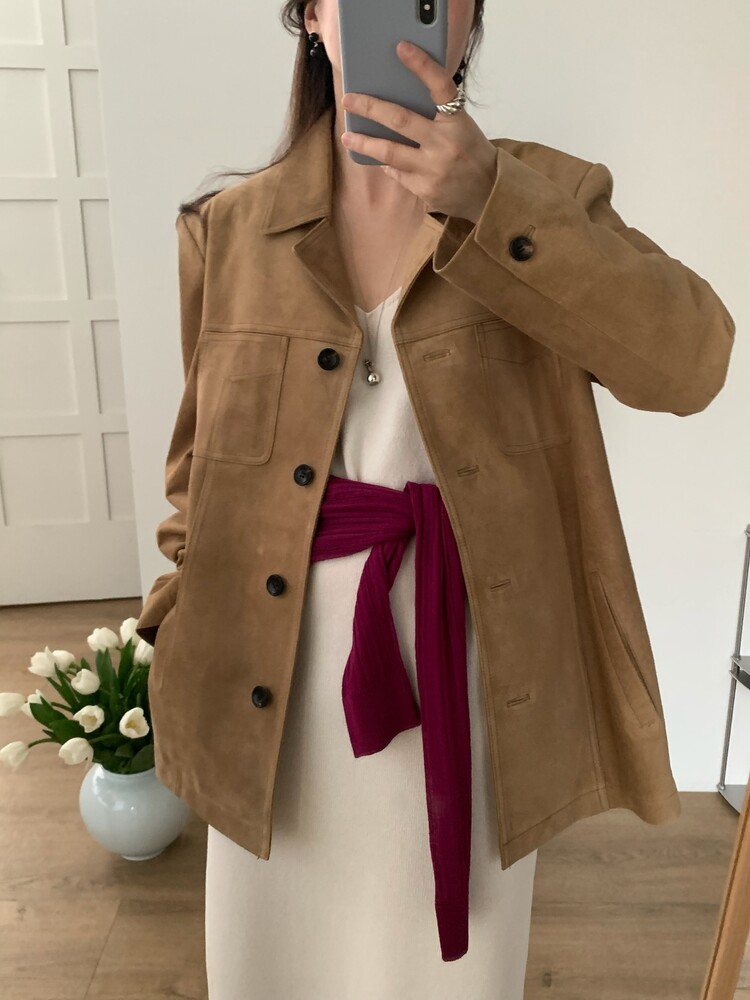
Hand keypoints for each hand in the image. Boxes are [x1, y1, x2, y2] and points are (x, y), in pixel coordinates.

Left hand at [340, 40, 497, 224]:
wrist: (489, 193)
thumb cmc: (471, 154)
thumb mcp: (461, 128)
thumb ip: (436, 116)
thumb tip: (396, 105)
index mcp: (458, 121)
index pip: (440, 86)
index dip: (422, 65)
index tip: (401, 48)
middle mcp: (445, 144)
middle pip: (400, 120)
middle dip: (370, 108)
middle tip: (349, 100)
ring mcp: (434, 170)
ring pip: (390, 153)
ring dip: (365, 143)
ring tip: (347, 137)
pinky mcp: (426, 191)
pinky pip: (397, 175)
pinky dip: (387, 165)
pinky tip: (380, 160)